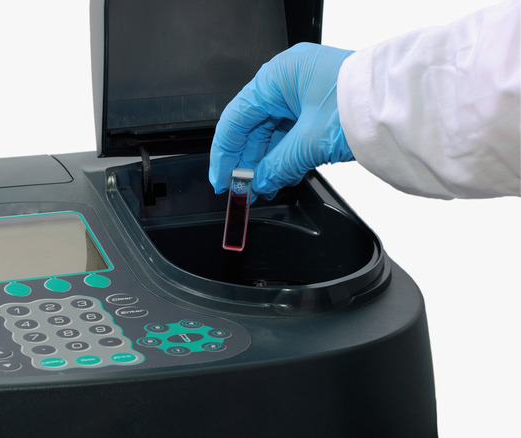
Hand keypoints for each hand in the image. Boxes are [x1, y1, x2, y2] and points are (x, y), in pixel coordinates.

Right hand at [209, 43, 355, 199]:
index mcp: (277, 76)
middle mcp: (288, 79)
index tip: (221, 180)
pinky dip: (284, 153)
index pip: (236, 118)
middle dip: (246, 160)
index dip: (225, 153)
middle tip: (241, 189)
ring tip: (261, 187)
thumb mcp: (309, 142)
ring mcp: (305, 90)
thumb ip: (277, 165)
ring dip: (265, 160)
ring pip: (272, 129)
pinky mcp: (320, 104)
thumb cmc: (363, 104)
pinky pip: (291, 130)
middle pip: (253, 124)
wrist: (409, 104)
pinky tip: (278, 174)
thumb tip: (259, 183)